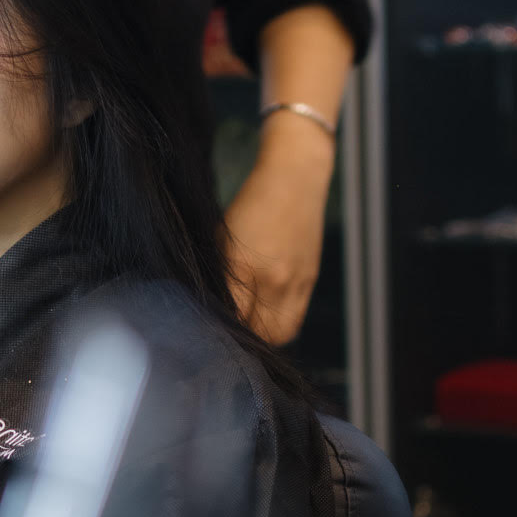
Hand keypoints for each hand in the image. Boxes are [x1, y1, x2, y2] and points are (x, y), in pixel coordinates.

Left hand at [224, 129, 333, 345]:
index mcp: (245, 265)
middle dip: (242, 339)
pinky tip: (267, 317)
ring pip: (280, 333)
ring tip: (249, 328)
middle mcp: (274, 279)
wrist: (294, 178)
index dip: (220, 329)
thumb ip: (217, 273)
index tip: (208, 330)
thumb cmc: (251, 203)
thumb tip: (207, 305)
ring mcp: (296, 282)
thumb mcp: (222, 236)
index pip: (231, 318)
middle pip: (257, 333)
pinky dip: (280, 326)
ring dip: (263, 337)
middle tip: (228, 332)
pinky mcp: (310, 280)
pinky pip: (296, 319)